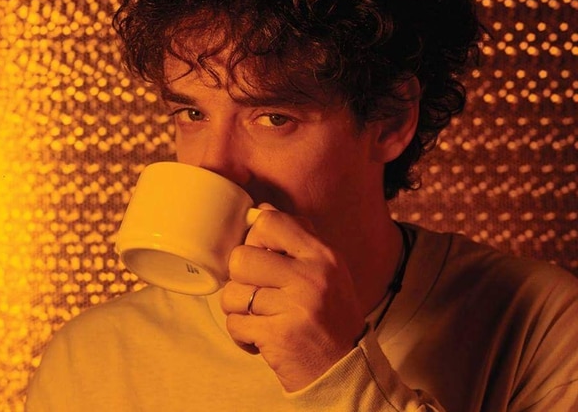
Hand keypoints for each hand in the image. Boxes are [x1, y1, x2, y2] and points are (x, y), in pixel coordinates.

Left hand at [220, 205, 365, 391]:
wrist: (346, 370)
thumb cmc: (332, 316)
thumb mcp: (328, 270)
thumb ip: (297, 239)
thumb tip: (262, 209)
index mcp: (322, 255)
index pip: (270, 222)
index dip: (254, 236)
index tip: (261, 255)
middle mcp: (310, 276)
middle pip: (241, 257)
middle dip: (240, 277)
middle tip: (255, 290)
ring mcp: (294, 307)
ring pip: (233, 292)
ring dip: (238, 308)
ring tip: (257, 315)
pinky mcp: (278, 336)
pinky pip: (235, 324)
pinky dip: (240, 334)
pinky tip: (259, 337)